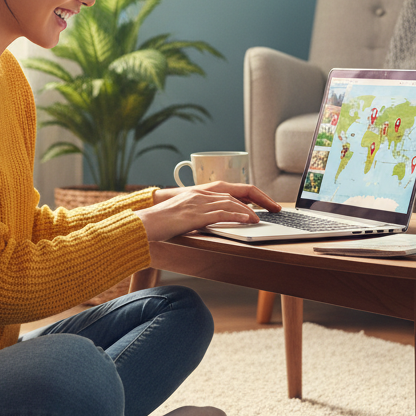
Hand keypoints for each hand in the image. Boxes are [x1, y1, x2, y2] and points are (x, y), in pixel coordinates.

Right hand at [137, 182, 280, 243]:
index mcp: (198, 193)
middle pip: (234, 195)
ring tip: (260, 219)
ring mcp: (197, 204)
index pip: (230, 191)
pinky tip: (246, 220)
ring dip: (248, 211)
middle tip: (271, 209)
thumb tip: (216, 222)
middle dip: (256, 201)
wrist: (144, 224)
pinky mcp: (194, 215)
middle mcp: (200, 195)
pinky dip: (236, 216)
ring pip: (229, 203)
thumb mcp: (184, 216)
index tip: (264, 203)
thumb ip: (200, 216)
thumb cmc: (161, 223)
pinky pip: (220, 214)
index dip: (250, 196)